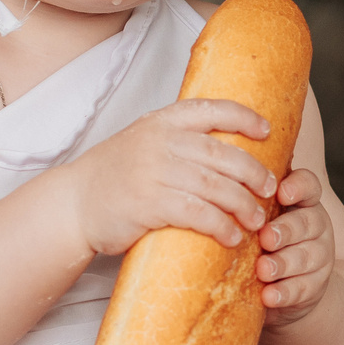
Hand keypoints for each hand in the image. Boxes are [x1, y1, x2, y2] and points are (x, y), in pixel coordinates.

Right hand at [64, 98, 274, 257]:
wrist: (73, 204)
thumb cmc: (116, 175)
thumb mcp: (145, 143)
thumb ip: (179, 140)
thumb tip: (229, 147)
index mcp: (162, 121)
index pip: (212, 109)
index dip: (244, 117)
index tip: (267, 131)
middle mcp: (160, 141)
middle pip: (223, 153)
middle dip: (254, 172)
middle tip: (269, 188)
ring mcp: (154, 171)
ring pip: (215, 186)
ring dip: (243, 204)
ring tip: (257, 220)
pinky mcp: (149, 203)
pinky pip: (197, 213)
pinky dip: (220, 225)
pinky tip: (231, 236)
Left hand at [257, 166, 335, 324]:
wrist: (287, 286)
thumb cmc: (264, 242)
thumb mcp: (261, 218)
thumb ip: (250, 201)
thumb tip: (211, 181)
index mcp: (302, 202)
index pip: (309, 185)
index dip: (299, 187)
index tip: (281, 193)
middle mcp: (316, 225)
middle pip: (308, 222)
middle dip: (285, 230)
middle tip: (265, 238)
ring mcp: (319, 256)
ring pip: (306, 257)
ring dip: (283, 263)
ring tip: (263, 269)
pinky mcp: (315, 286)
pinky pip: (303, 288)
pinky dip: (285, 292)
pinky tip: (269, 295)